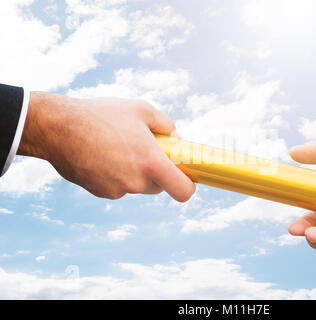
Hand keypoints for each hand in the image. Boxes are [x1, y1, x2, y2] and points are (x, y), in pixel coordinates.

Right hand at [18, 92, 194, 200]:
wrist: (58, 127)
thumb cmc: (102, 115)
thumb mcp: (142, 109)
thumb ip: (167, 125)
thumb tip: (177, 140)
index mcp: (151, 163)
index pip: (183, 191)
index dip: (188, 185)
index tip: (185, 175)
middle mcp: (136, 182)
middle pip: (160, 186)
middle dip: (157, 171)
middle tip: (145, 150)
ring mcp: (117, 190)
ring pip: (138, 186)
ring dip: (136, 172)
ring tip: (119, 148)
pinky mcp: (101, 192)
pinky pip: (119, 187)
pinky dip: (117, 175)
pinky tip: (104, 156)